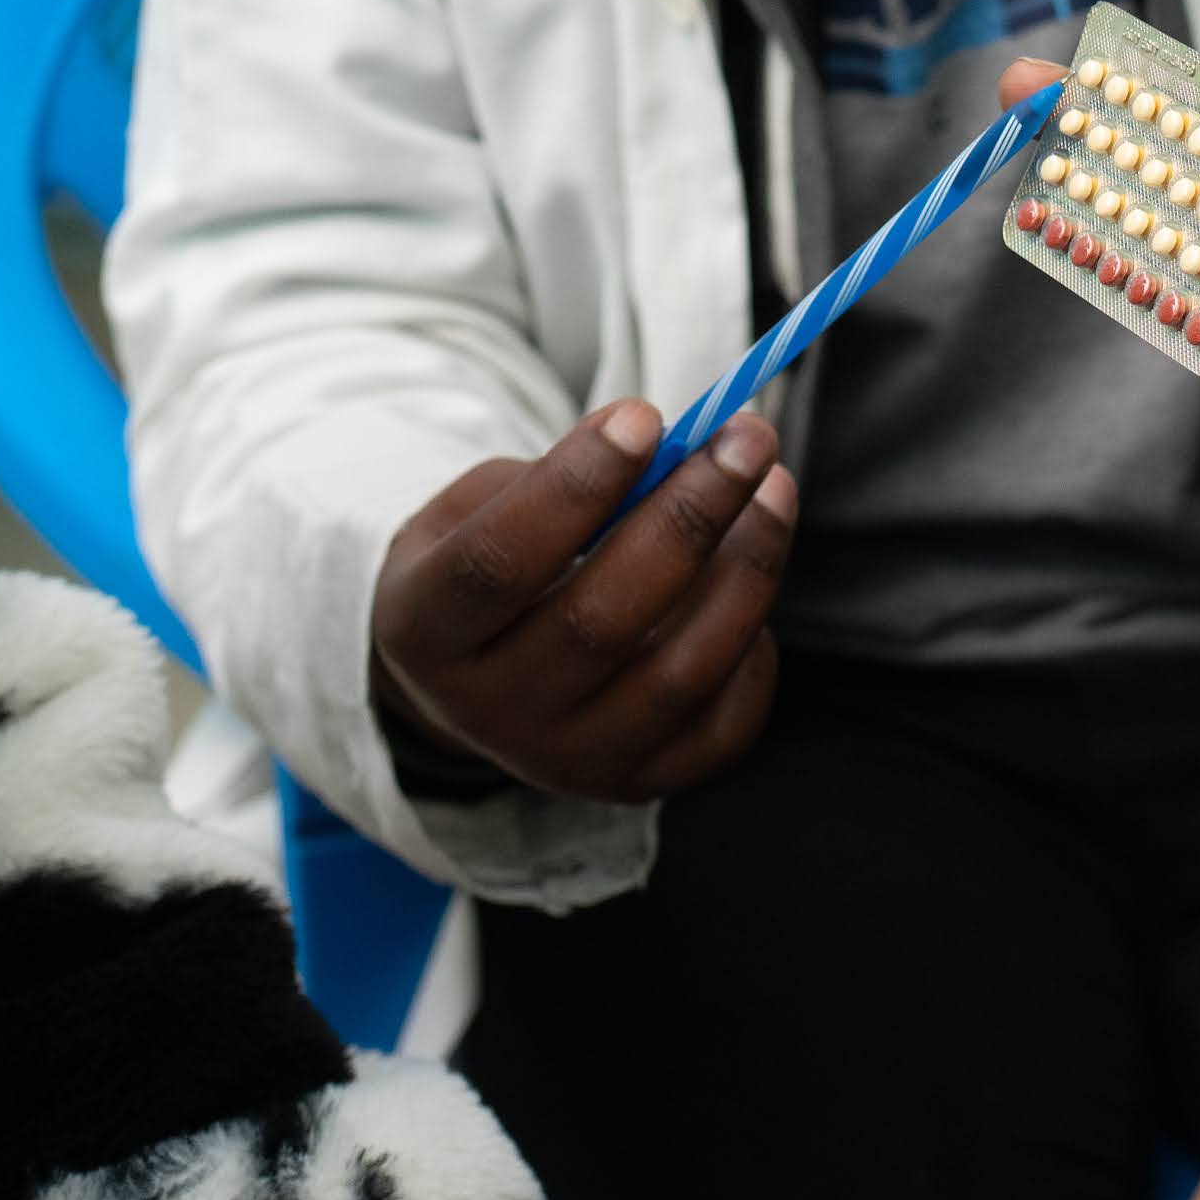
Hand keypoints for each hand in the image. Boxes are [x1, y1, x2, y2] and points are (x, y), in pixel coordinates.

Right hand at [368, 399, 794, 803]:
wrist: (478, 680)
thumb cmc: (486, 563)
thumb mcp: (478, 507)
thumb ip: (558, 477)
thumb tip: (667, 446)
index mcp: (426, 631)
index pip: (498, 563)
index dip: (574, 487)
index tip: (643, 416)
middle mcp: (490, 713)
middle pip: (600, 621)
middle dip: (687, 516)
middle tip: (745, 438)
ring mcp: (567, 761)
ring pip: (677, 675)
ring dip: (744, 570)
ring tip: (773, 490)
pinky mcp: (638, 783)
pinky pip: (723, 722)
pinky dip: (755, 646)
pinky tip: (749, 579)